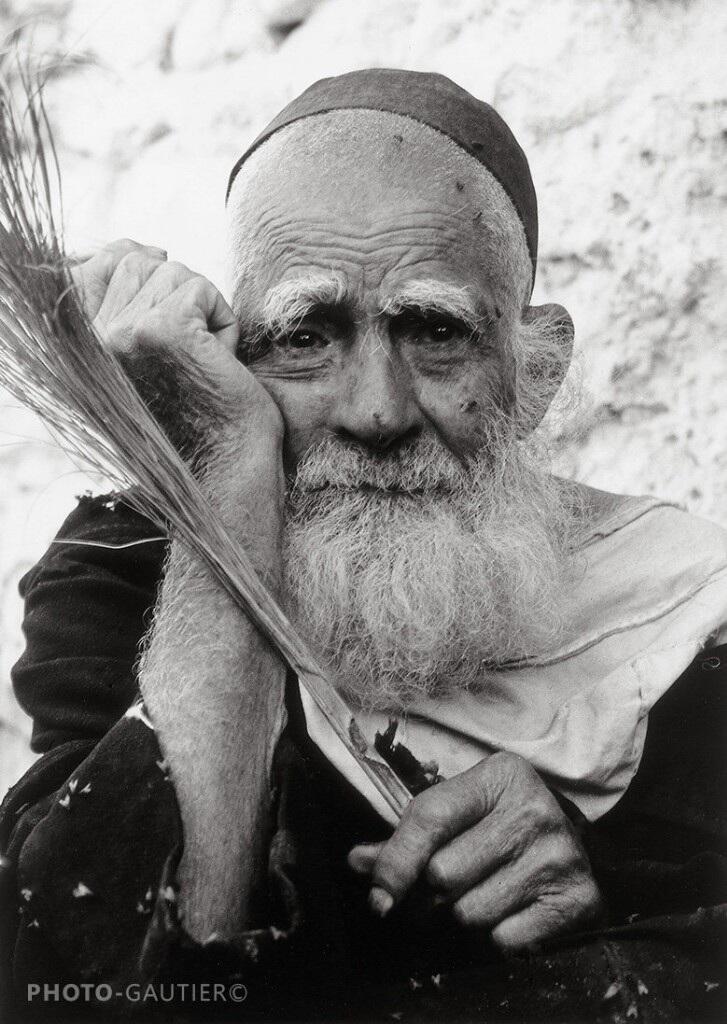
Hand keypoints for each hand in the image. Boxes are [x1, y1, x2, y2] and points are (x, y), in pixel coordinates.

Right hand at [70, 239, 282, 447]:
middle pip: (138, 261)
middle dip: (178, 296)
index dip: (133, 260)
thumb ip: (123, 305)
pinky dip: (224, 322)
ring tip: (204, 360)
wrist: (221, 464)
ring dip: (204, 312)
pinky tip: (220, 362)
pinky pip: (201, 290)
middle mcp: (87, 340)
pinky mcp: (164, 332)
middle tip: (191, 351)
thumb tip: (141, 246)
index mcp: (75, 346)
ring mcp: (121, 334)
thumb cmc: (191, 414)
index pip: (93, 266)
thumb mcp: (143, 357)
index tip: (163, 288)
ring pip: (173, 272)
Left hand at [348, 752, 601, 951]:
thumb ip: (407, 837)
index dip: (396, 862)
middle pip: (444, 873)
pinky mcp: (577, 897)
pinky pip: (505, 938)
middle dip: (432, 893)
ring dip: (463, 914)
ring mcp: (559, 854)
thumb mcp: (457, 812)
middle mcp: (534, 809)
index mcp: (499, 775)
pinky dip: (498, 935)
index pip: (430, 818)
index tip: (379, 896)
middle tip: (442, 890)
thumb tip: (358, 862)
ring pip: (471, 912)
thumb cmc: (498, 823)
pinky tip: (510, 908)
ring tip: (481, 892)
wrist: (570, 841)